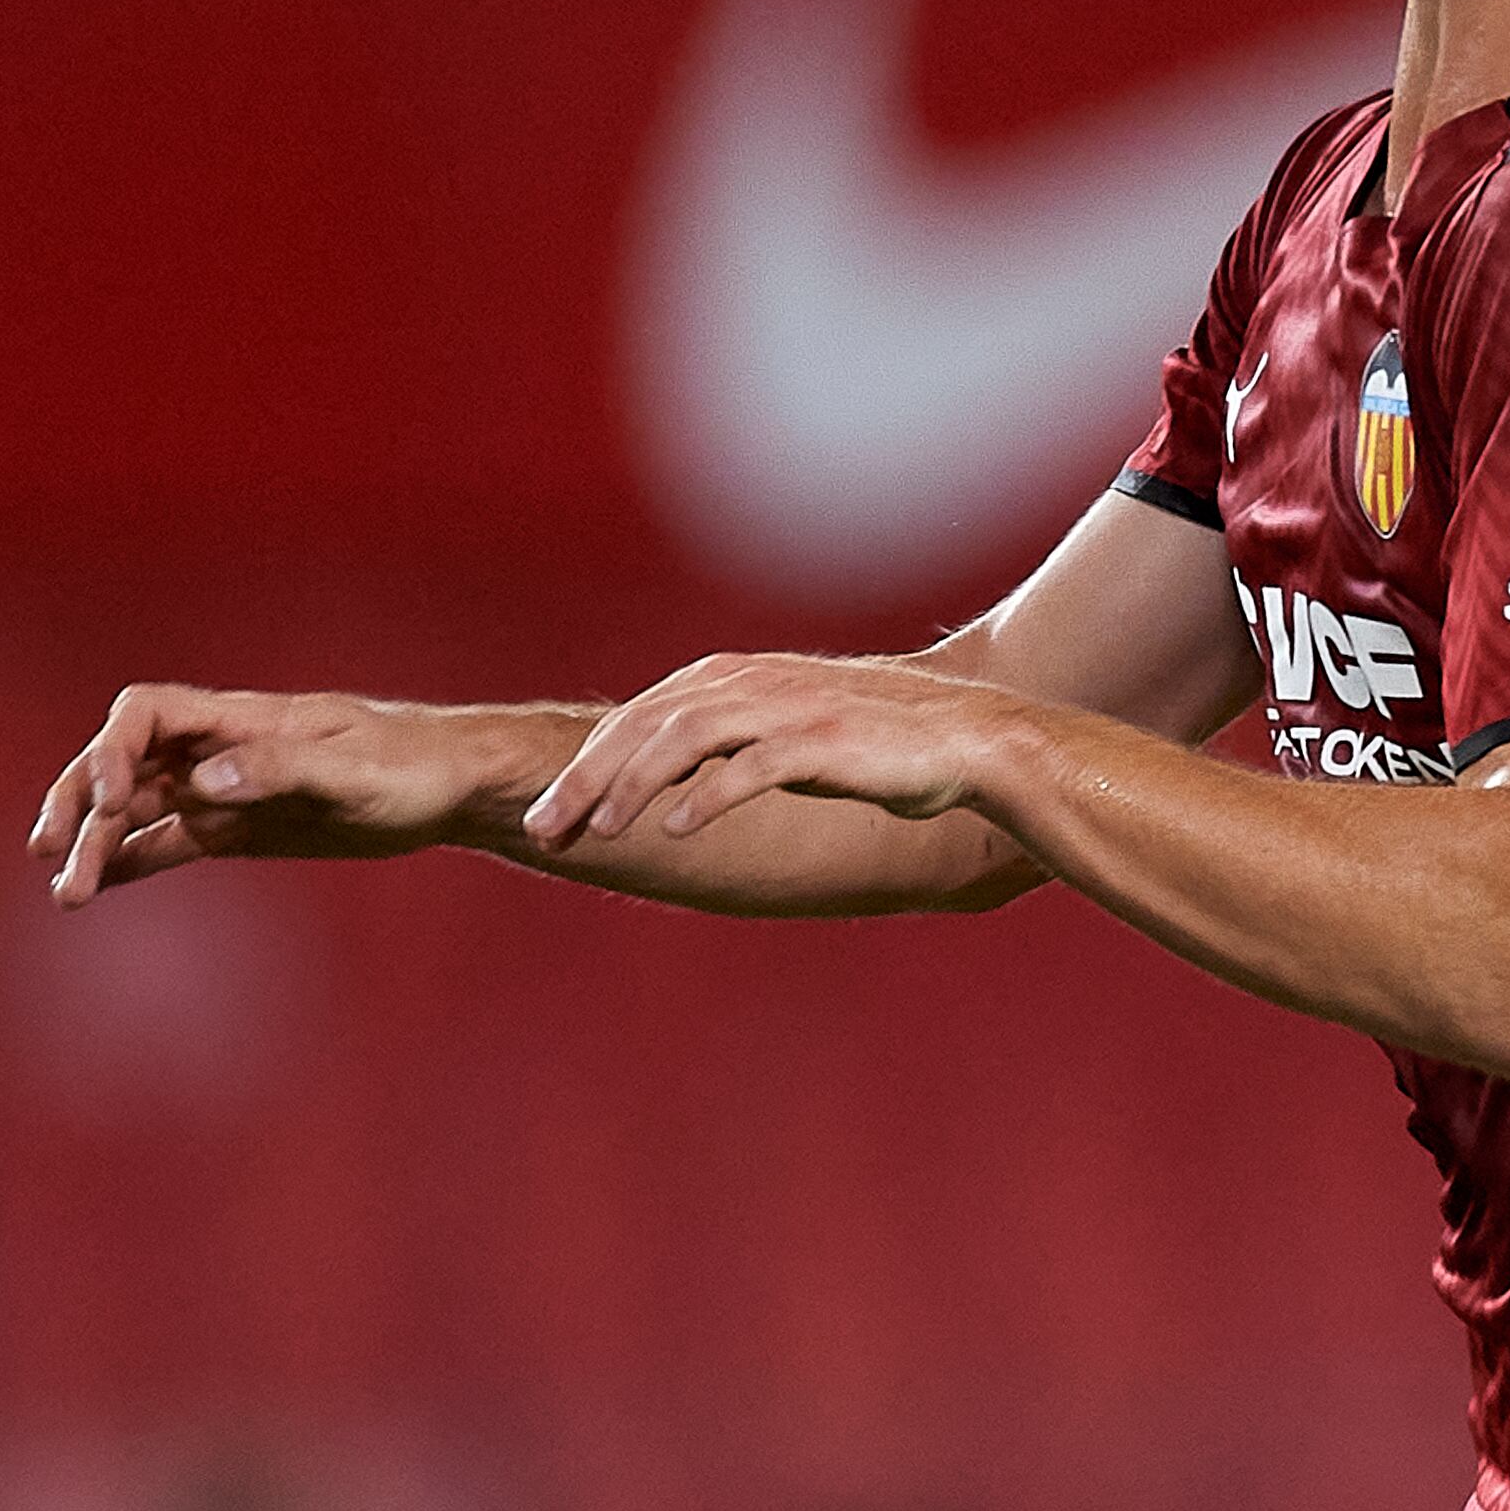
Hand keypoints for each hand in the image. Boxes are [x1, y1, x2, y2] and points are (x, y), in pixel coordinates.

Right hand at [30, 685, 505, 903]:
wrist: (456, 786)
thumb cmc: (417, 766)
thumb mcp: (354, 771)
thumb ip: (279, 772)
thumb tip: (202, 784)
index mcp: (248, 718)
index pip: (149, 713)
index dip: (114, 749)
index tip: (112, 798)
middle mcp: (224, 749)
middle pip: (126, 762)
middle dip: (80, 801)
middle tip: (53, 856)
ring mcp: (228, 789)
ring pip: (139, 807)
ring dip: (98, 842)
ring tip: (68, 894)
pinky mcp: (240, 827)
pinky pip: (169, 841)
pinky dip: (129, 860)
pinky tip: (95, 886)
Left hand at [524, 651, 1012, 848]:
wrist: (967, 740)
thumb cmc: (876, 745)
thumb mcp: (787, 734)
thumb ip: (731, 741)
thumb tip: (670, 782)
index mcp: (739, 678)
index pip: (640, 714)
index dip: (585, 763)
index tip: (546, 813)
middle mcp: (756, 684)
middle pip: (646, 723)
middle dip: (585, 777)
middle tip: (542, 830)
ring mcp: (789, 709)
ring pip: (686, 738)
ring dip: (632, 785)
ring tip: (598, 832)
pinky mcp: (825, 741)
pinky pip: (752, 766)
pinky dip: (708, 796)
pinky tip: (676, 829)